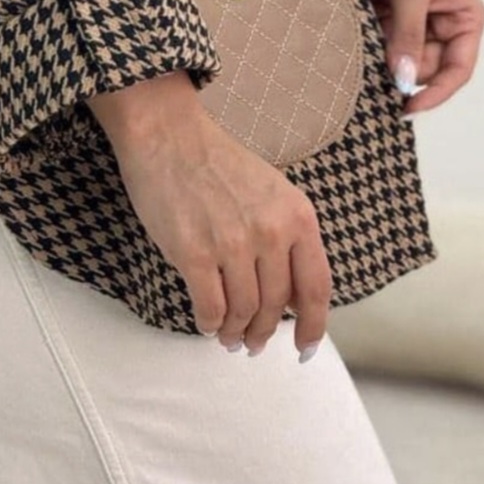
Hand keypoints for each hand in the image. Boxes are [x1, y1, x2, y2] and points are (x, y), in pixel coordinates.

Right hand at [87, 73, 332, 357]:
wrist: (167, 135)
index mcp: (296, 215)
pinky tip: (207, 323)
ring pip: (244, 312)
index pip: (316, 287)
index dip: (314, 326)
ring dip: (236, 332)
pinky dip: (210, 323)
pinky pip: (210, 307)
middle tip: (253, 343)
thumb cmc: (216, 161)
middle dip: (265, 332)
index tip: (305, 348)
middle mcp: (271, 232)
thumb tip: (292, 298)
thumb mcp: (270, 192)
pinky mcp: (193, 253)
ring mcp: (232, 244)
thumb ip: (287, 237)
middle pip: (277, 307)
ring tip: (228, 337)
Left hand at [365, 0, 483, 116]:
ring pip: (396, 62)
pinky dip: (363, 53)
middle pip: (424, 71)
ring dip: (378, 64)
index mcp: (464, 18)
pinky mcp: (382, 19)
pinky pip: (375, 48)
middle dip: (400, 76)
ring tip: (356, 62)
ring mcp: (410, 24)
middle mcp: (441, 25)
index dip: (436, 93)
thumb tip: (402, 82)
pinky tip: (348, 54)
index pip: (458, 69)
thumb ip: (408, 35)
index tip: (407, 107)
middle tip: (370, 83)